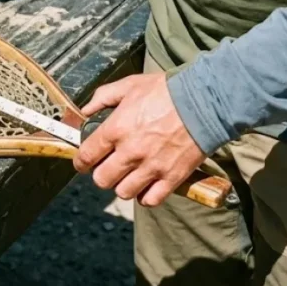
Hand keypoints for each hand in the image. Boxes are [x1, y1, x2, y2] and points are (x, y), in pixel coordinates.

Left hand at [72, 74, 205, 206]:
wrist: (204, 100)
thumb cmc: (167, 91)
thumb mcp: (130, 85)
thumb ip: (103, 97)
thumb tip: (86, 110)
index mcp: (116, 129)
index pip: (86, 156)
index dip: (81, 162)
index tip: (83, 162)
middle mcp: (130, 152)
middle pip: (102, 180)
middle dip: (101, 175)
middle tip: (108, 167)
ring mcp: (151, 167)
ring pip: (123, 192)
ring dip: (122, 186)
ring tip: (128, 176)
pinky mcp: (171, 177)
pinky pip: (150, 200)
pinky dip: (145, 196)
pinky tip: (147, 185)